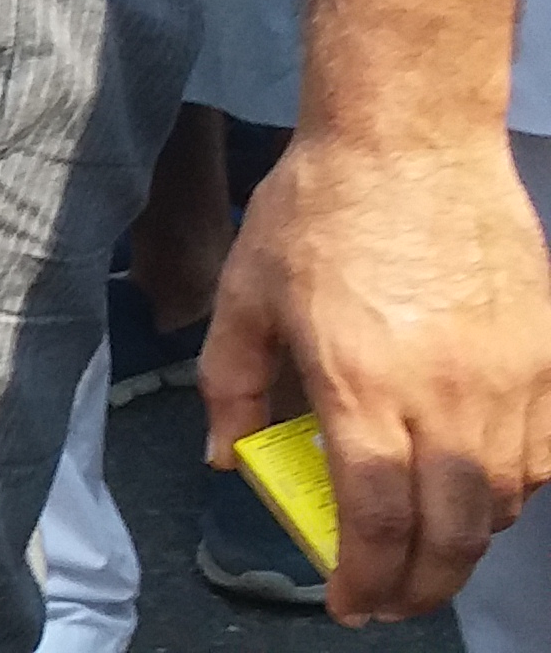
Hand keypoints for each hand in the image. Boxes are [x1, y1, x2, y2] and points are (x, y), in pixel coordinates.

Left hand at [204, 130, 550, 619]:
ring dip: (466, 538)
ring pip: (505, 500)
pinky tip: (478, 484)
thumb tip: (225, 455)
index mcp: (360, 386)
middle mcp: (444, 396)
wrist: (410, 138)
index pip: (375, 522)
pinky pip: (546, 453)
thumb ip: (231, 383)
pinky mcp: (550, 355)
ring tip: (426, 541)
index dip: (363, 580)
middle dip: (421, 586)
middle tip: (391, 600)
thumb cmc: (317, 209)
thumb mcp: (243, 293)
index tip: (348, 604)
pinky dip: (515, 487)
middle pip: (452, 533)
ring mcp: (509, 378)